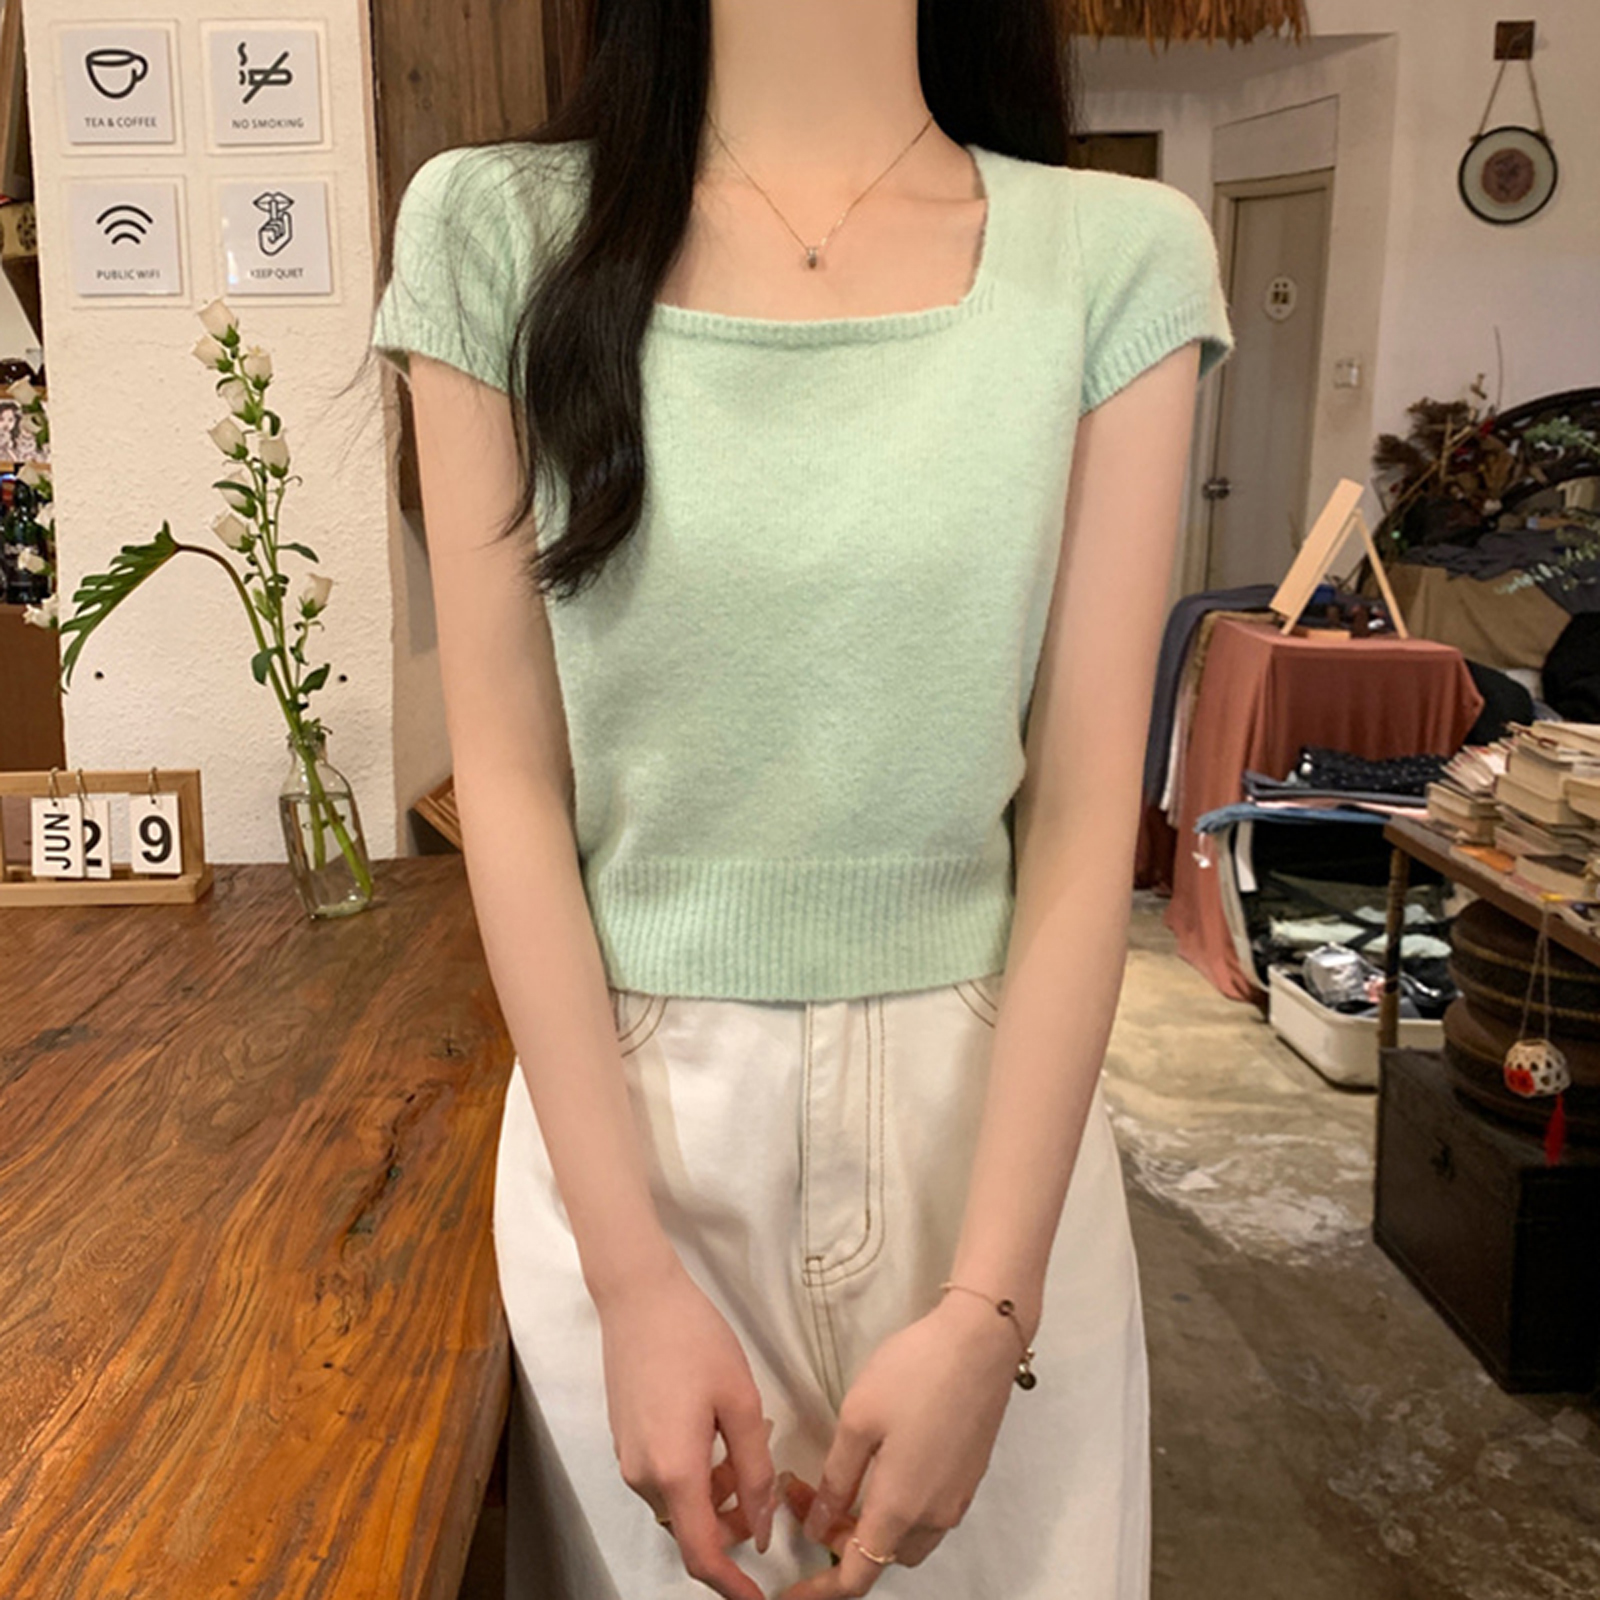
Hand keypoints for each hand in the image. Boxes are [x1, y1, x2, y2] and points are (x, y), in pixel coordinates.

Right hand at [596, 1259, 777, 1599]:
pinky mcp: (624, 1440)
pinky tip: (718, 1433)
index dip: (731, 1586)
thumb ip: (755, 1471)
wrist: (638, 1296)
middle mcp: (643, 1476)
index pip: (701, 1555)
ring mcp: (628, 1459)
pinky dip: (696, 1475)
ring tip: (747, 1446)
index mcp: (674, 1471)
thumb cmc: (695, 1340)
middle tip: (768, 1489)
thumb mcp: (740, 1402)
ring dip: (717, 1496)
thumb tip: (762, 1529)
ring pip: (680, 1503)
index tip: (759, 1599)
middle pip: (692, 1530)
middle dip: (733, 1526)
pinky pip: (665, 1478)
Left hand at [772, 1291, 1025, 1597]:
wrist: (981, 1341)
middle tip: (806, 1496)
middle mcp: (934, 1516)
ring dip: (869, 1525)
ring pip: (905, 1538)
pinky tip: (879, 1467)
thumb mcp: (858, 1419)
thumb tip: (818, 1527)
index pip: (857, 1576)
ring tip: (839, 1482)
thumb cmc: (913, 1373)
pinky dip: (895, 1508)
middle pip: (881, 1557)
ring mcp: (957, 1499)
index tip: (789, 1593)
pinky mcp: (969, 1477)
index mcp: (901, 1508)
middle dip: (840, 1542)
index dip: (819, 1590)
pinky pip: (926, 1514)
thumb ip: (836, 1480)